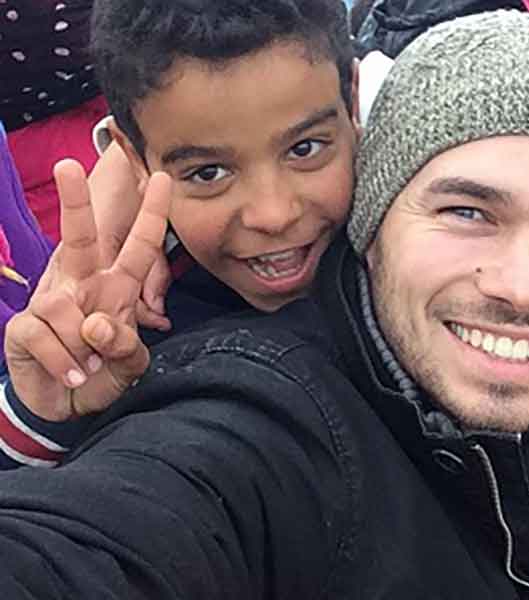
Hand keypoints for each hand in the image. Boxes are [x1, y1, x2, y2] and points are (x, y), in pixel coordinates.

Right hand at [4, 160, 171, 420]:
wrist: (69, 407)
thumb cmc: (106, 373)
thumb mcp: (131, 363)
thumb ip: (126, 345)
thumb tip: (95, 323)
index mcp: (117, 287)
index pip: (139, 247)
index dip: (152, 215)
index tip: (163, 178)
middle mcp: (83, 286)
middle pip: (79, 238)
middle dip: (74, 202)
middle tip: (68, 165)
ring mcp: (49, 304)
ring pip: (64, 307)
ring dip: (82, 346)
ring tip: (91, 366)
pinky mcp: (24, 326)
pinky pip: (43, 336)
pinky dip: (64, 361)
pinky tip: (73, 373)